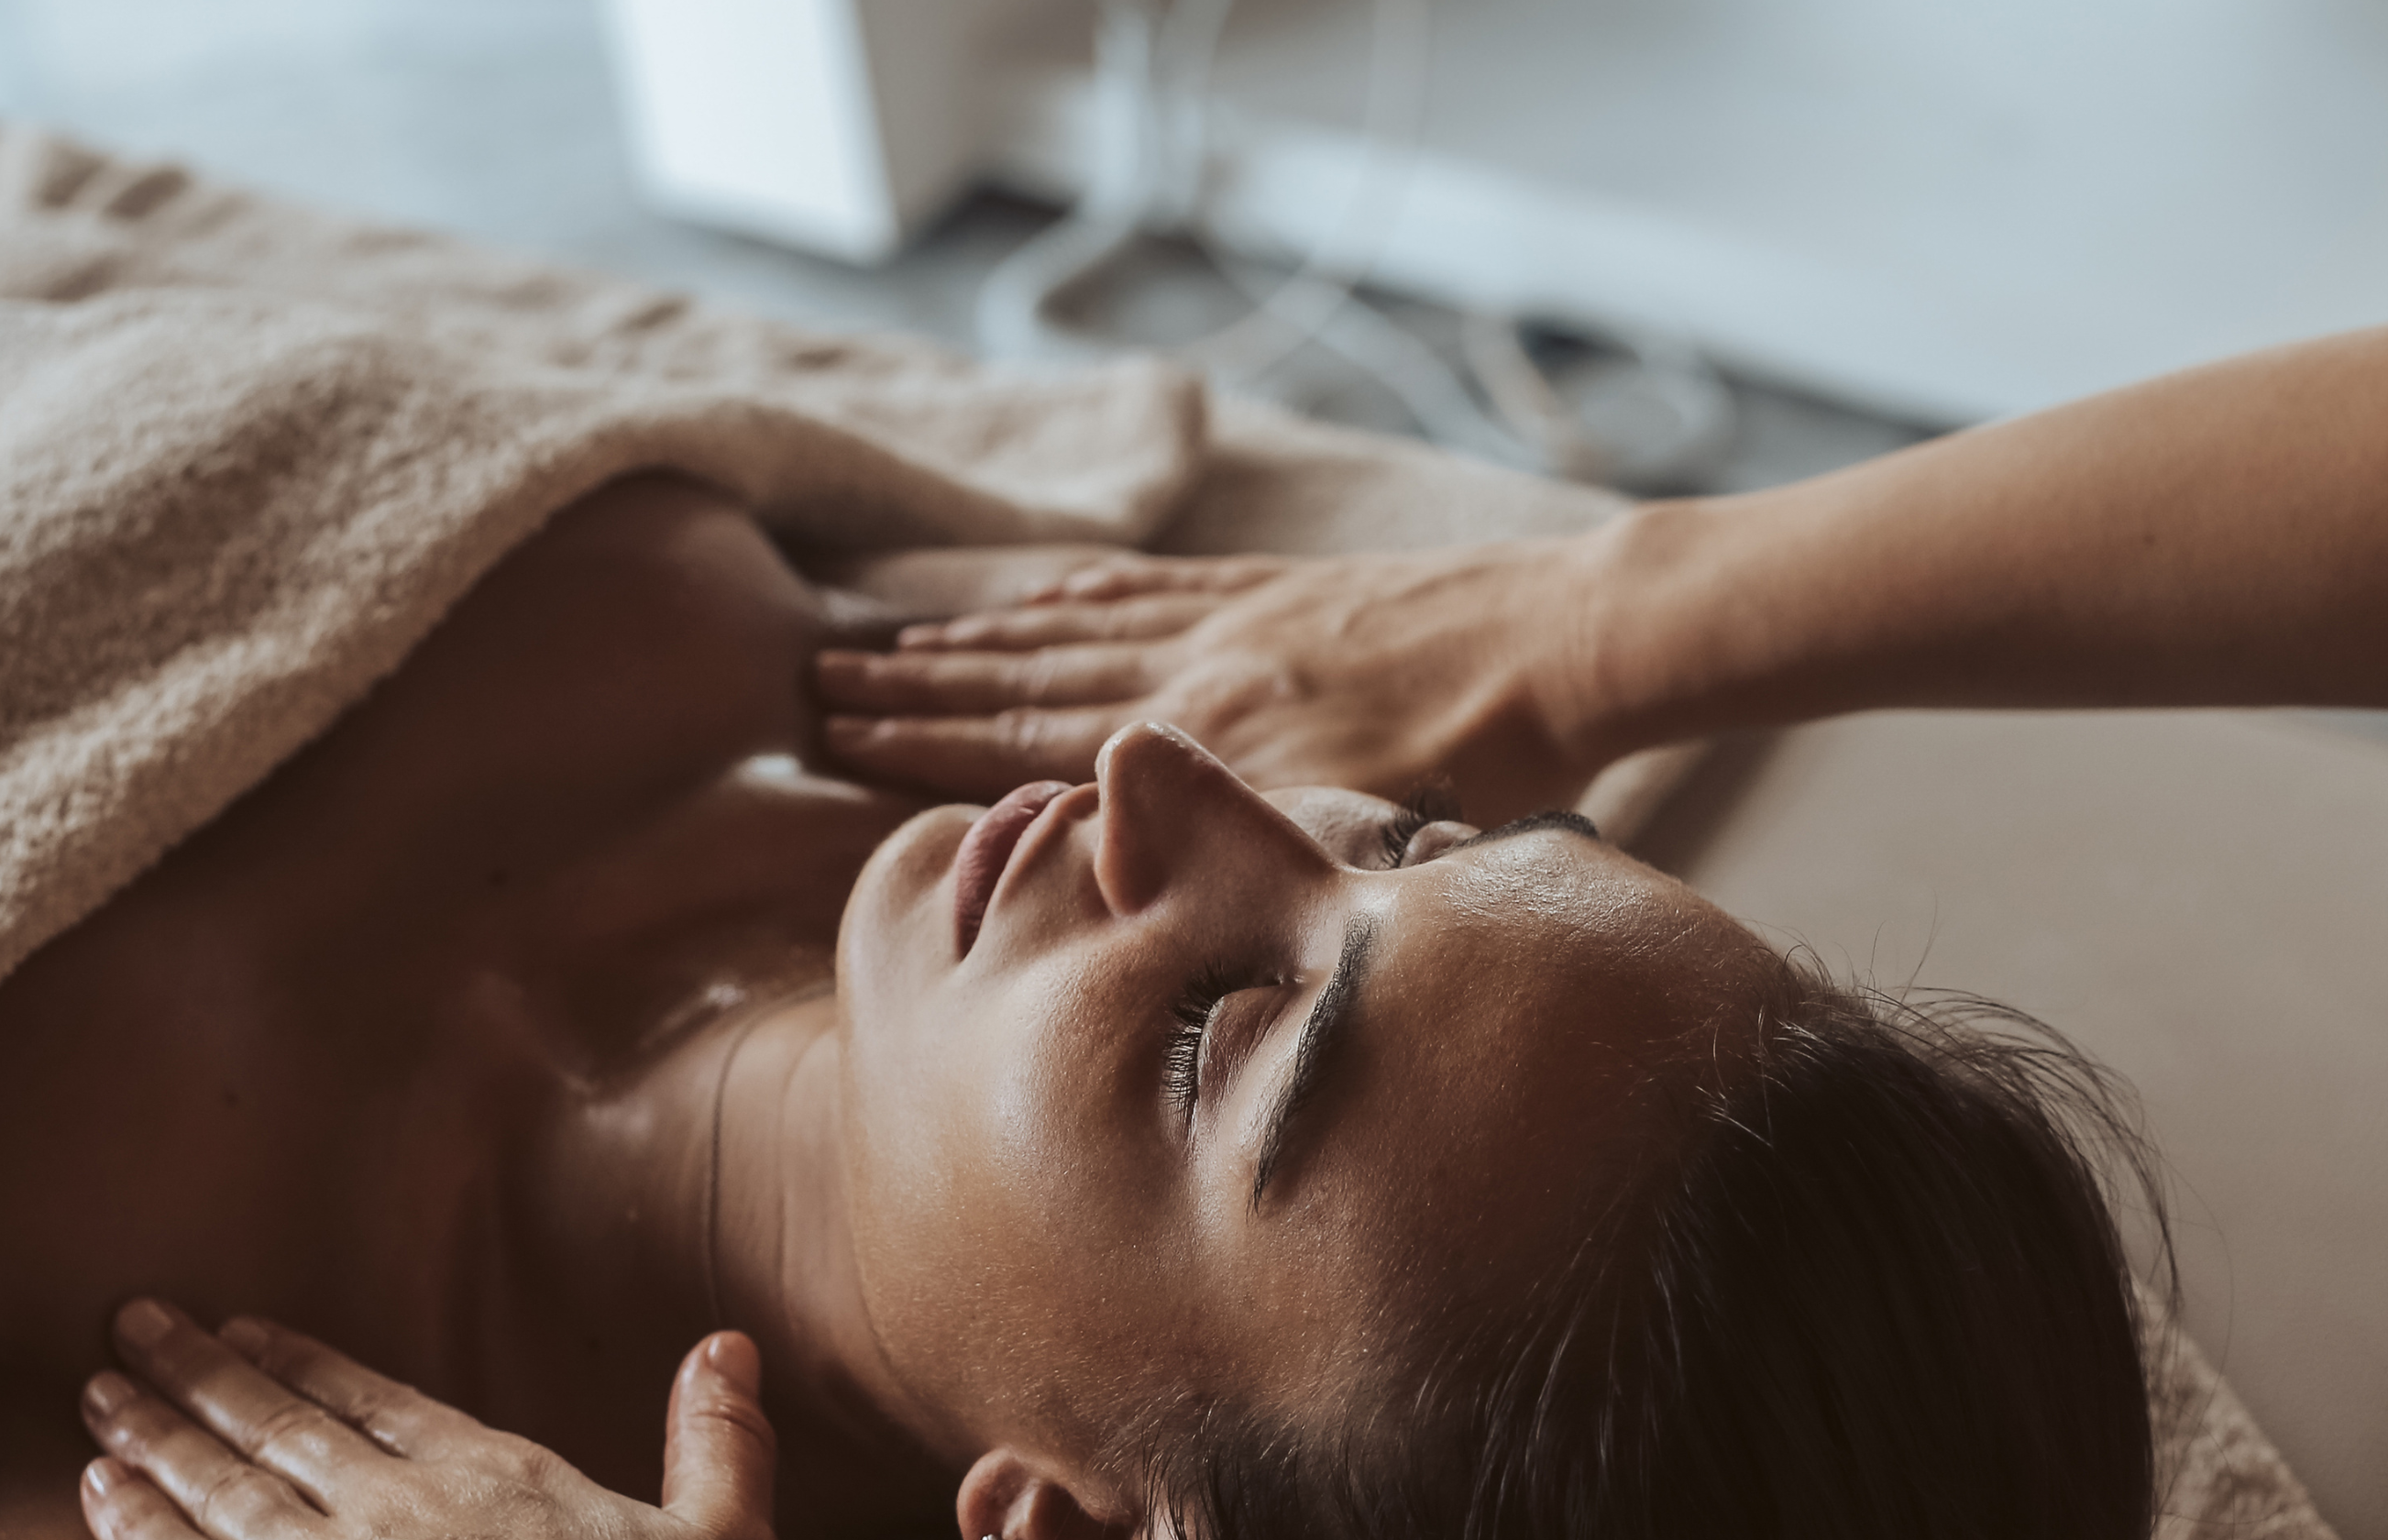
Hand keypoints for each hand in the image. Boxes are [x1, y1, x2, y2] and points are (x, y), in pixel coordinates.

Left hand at [77, 1300, 773, 1539]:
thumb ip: (719, 1447)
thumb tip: (727, 1346)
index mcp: (496, 1482)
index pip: (378, 1402)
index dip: (303, 1362)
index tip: (240, 1328)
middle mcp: (403, 1518)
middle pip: (280, 1433)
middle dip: (196, 1379)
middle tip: (125, 1329)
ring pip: (225, 1496)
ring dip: (153, 1443)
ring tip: (95, 1402)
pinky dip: (142, 1534)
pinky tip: (100, 1501)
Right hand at [812, 542, 1610, 822]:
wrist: (1571, 642)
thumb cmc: (1488, 763)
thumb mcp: (1361, 838)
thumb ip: (1241, 854)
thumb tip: (1127, 886)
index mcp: (1207, 741)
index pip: (1033, 742)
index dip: (929, 744)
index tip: (836, 736)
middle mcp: (1198, 669)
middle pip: (1026, 678)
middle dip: (916, 688)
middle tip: (816, 685)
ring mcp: (1234, 619)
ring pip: (1073, 625)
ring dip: (974, 638)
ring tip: (890, 639)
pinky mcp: (1278, 587)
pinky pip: (1152, 585)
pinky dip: (1078, 590)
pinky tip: (1038, 589)